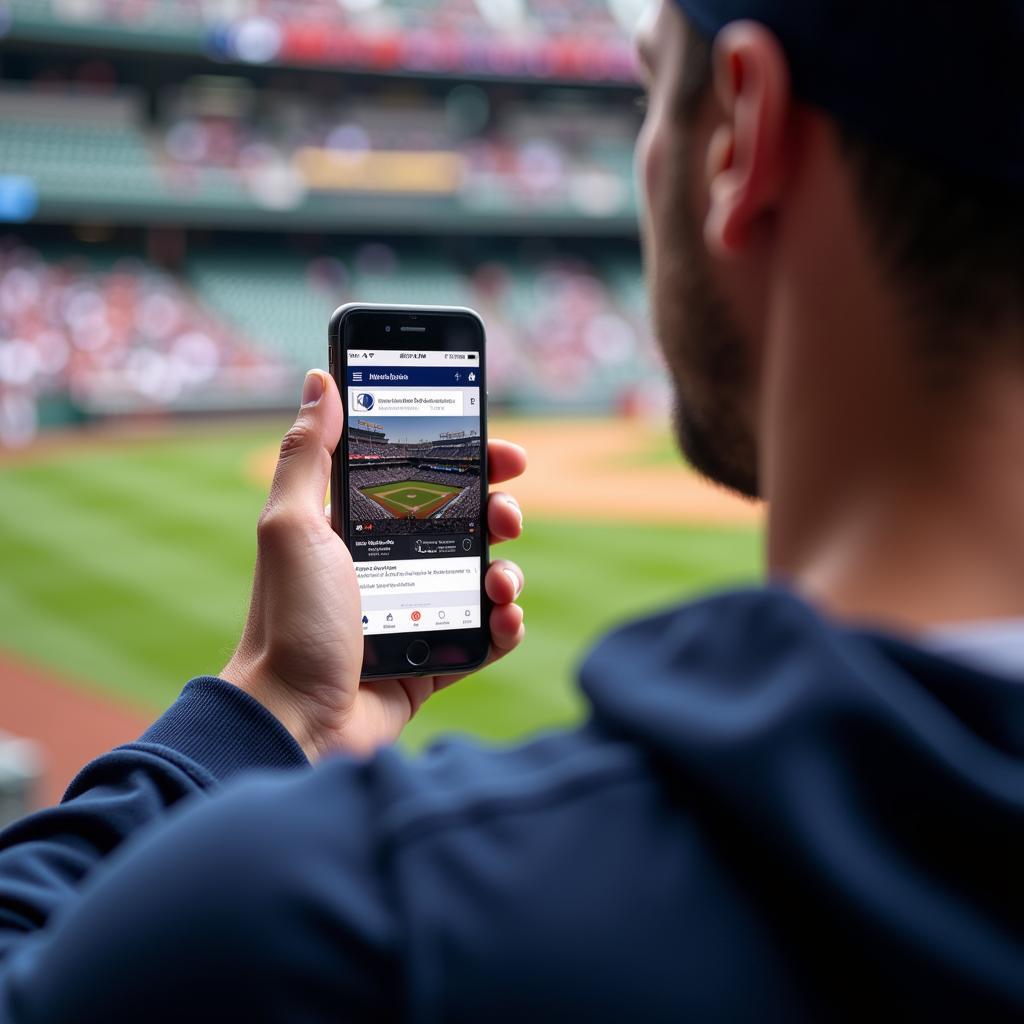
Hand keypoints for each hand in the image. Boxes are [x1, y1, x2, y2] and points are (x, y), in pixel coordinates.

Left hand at [221, 369, 526, 760]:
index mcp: (356, 528)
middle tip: (509, 512)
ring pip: (481, 577)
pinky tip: (504, 619)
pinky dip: (504, 626)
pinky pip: (484, 636)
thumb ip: (308, 454)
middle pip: (462, 523)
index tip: (500, 450)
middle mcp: (388, 565)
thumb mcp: (292, 526)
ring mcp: (414, 613)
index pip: (421, 477)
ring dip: (506, 570)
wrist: (293, 720)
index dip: (465, 459)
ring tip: (502, 581)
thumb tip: (320, 380)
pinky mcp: (432, 660)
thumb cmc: (289, 620)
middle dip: (497, 510)